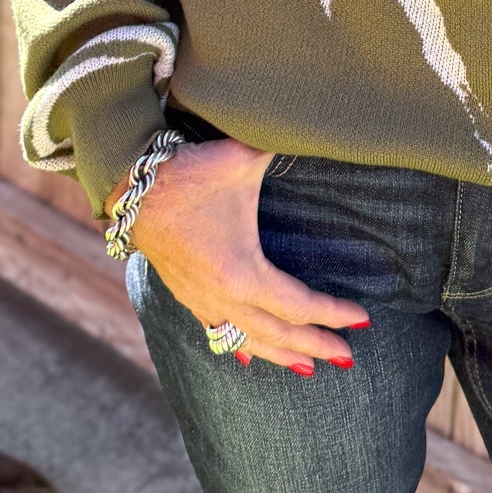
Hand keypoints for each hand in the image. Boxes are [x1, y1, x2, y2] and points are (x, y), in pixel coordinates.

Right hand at [105, 138, 370, 374]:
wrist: (129, 187)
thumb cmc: (189, 173)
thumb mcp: (242, 157)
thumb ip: (283, 143)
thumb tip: (318, 124)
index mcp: (242, 273)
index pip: (300, 306)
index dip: (333, 314)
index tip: (362, 321)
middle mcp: (223, 298)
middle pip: (280, 334)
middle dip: (317, 346)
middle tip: (348, 358)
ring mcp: (202, 301)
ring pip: (249, 341)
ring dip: (282, 354)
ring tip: (310, 368)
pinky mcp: (185, 295)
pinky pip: (219, 334)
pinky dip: (242, 347)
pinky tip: (251, 355)